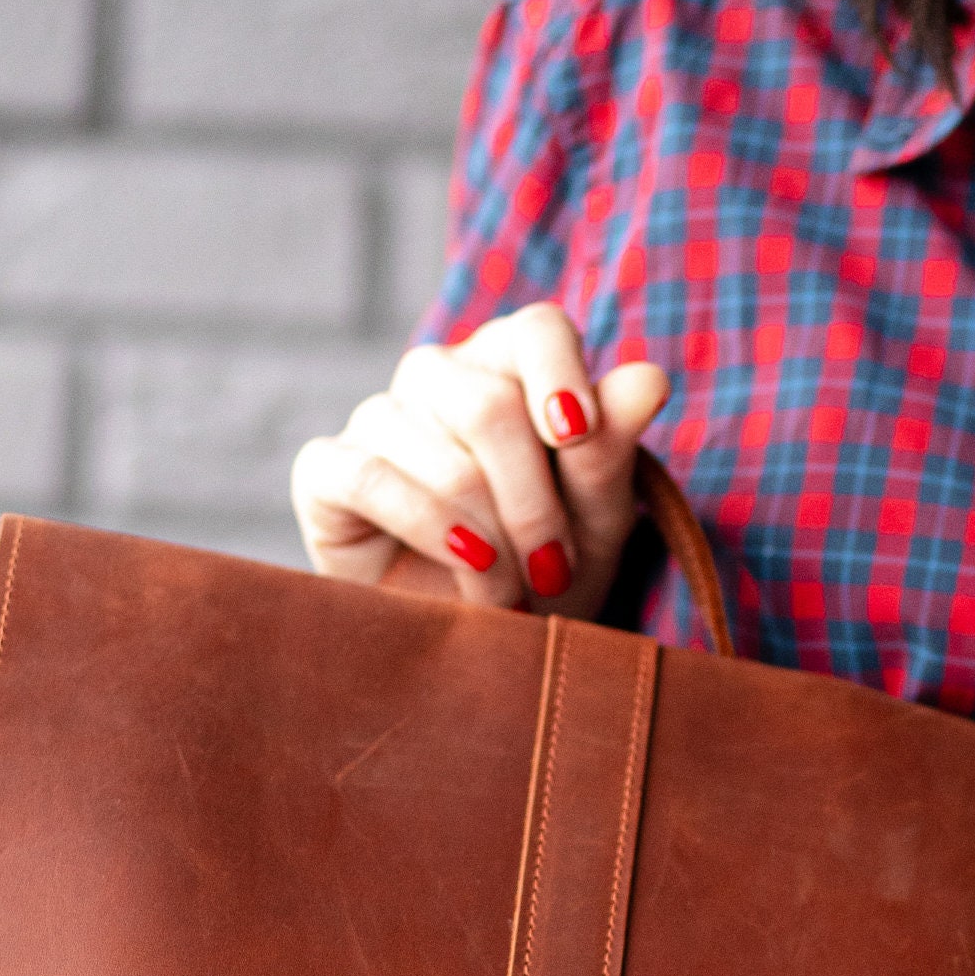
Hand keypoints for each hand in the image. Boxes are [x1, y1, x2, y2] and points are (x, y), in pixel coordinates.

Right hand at [290, 304, 668, 621]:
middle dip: (533, 503)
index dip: (560, 377)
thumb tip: (649, 379)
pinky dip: (426, 528)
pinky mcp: (325, 470)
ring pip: (436, 452)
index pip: (538, 329)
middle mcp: (440, 378)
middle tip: (554, 571)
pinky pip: (368, 477)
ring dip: (488, 541)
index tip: (578, 436)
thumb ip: (612, 449)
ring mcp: (378, 419)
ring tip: (511, 596)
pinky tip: (462, 565)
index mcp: (512, 367)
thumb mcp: (595, 519)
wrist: (478, 646)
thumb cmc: (544, 572)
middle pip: (488, 404)